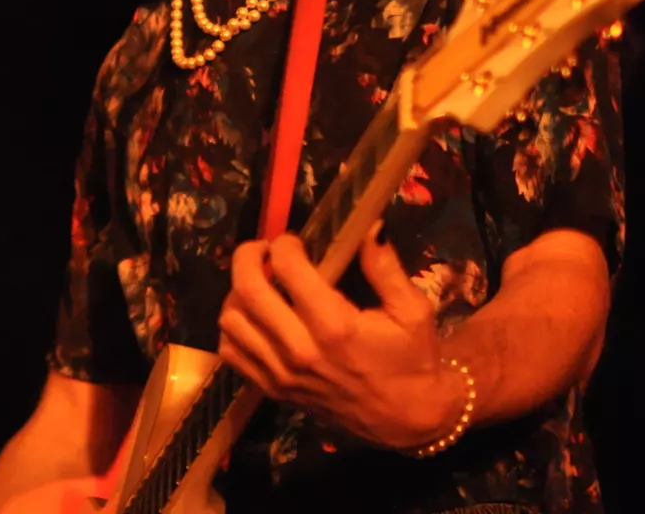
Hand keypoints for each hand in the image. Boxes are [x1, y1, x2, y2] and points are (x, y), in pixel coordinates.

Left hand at [216, 224, 461, 450]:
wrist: (405, 420)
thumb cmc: (411, 360)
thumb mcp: (412, 310)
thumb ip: (385, 266)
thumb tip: (368, 224)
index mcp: (335, 326)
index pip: (286, 267)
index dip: (284, 244)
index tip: (295, 241)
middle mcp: (300, 349)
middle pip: (247, 289)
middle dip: (248, 256)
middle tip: (263, 250)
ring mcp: (281, 373)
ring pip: (231, 320)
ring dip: (237, 291)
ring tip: (259, 282)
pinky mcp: (272, 390)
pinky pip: (231, 352)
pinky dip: (233, 328)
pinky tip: (255, 317)